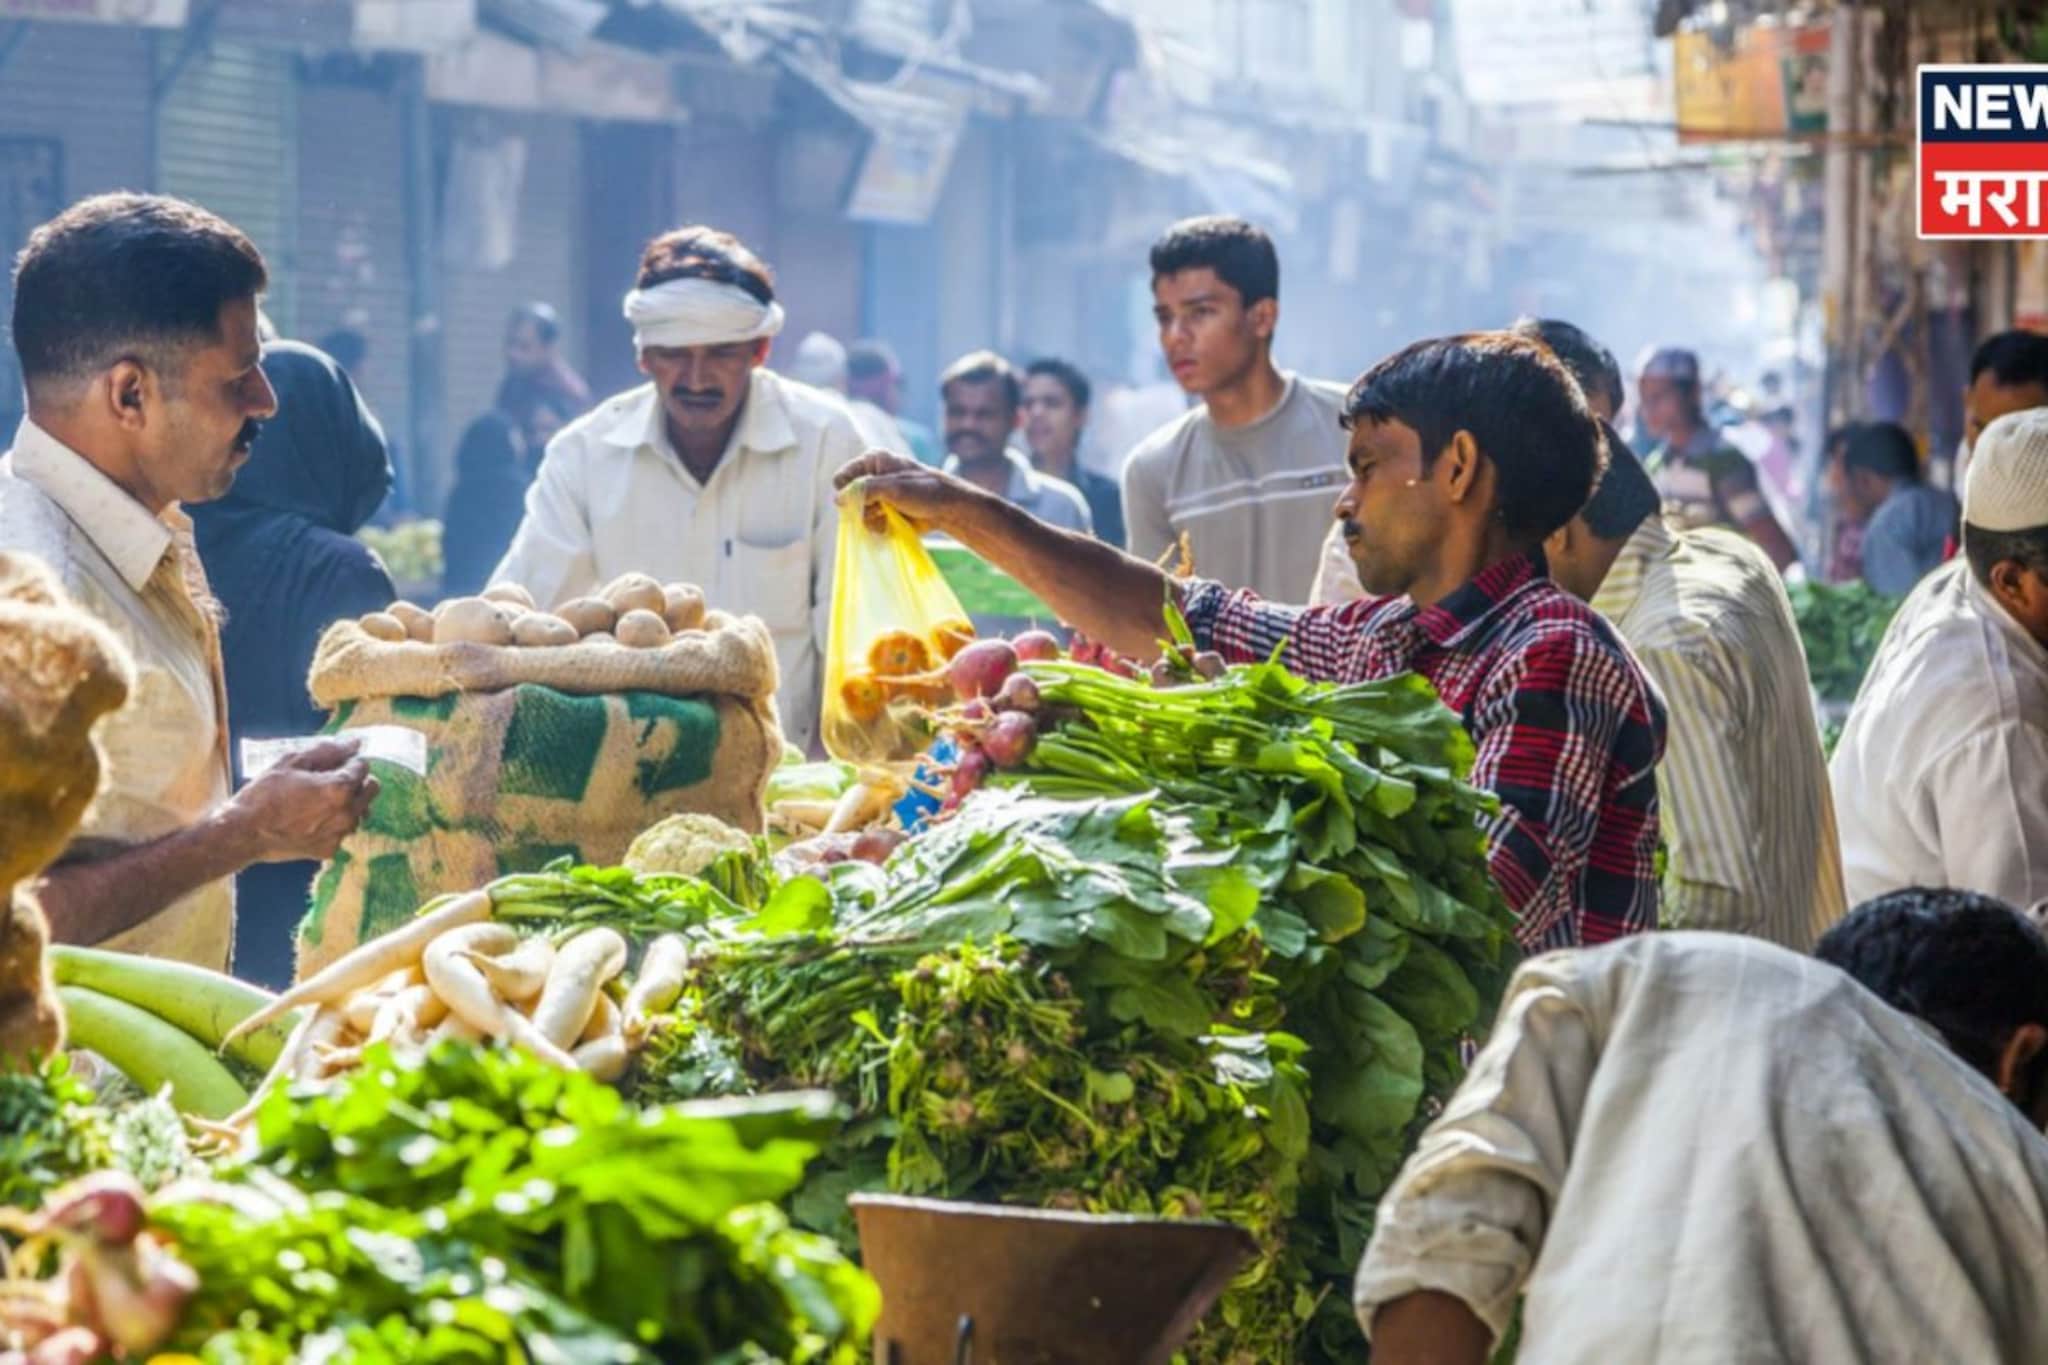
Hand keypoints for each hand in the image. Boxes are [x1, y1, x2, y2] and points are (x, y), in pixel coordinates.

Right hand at [228, 737, 379, 864]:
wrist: (244, 833)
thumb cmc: (264, 794)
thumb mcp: (292, 762)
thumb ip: (328, 750)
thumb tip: (354, 743)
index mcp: (339, 788)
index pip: (363, 766)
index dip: (348, 761)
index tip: (331, 763)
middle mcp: (347, 813)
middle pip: (371, 789)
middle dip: (357, 780)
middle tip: (329, 779)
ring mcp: (340, 834)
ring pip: (360, 811)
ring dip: (348, 803)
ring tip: (317, 801)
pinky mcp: (330, 850)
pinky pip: (343, 830)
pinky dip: (334, 823)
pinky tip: (310, 820)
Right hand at [833, 450, 986, 535]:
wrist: (947, 508)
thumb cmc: (924, 490)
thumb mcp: (893, 488)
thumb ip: (864, 491)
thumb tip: (838, 499)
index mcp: (872, 461)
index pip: (842, 478)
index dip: (849, 491)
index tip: (864, 498)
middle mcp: (871, 477)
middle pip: (849, 500)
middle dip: (864, 508)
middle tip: (883, 507)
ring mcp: (876, 497)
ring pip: (858, 515)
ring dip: (873, 520)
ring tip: (891, 515)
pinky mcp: (882, 513)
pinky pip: (869, 525)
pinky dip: (878, 527)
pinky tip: (892, 524)